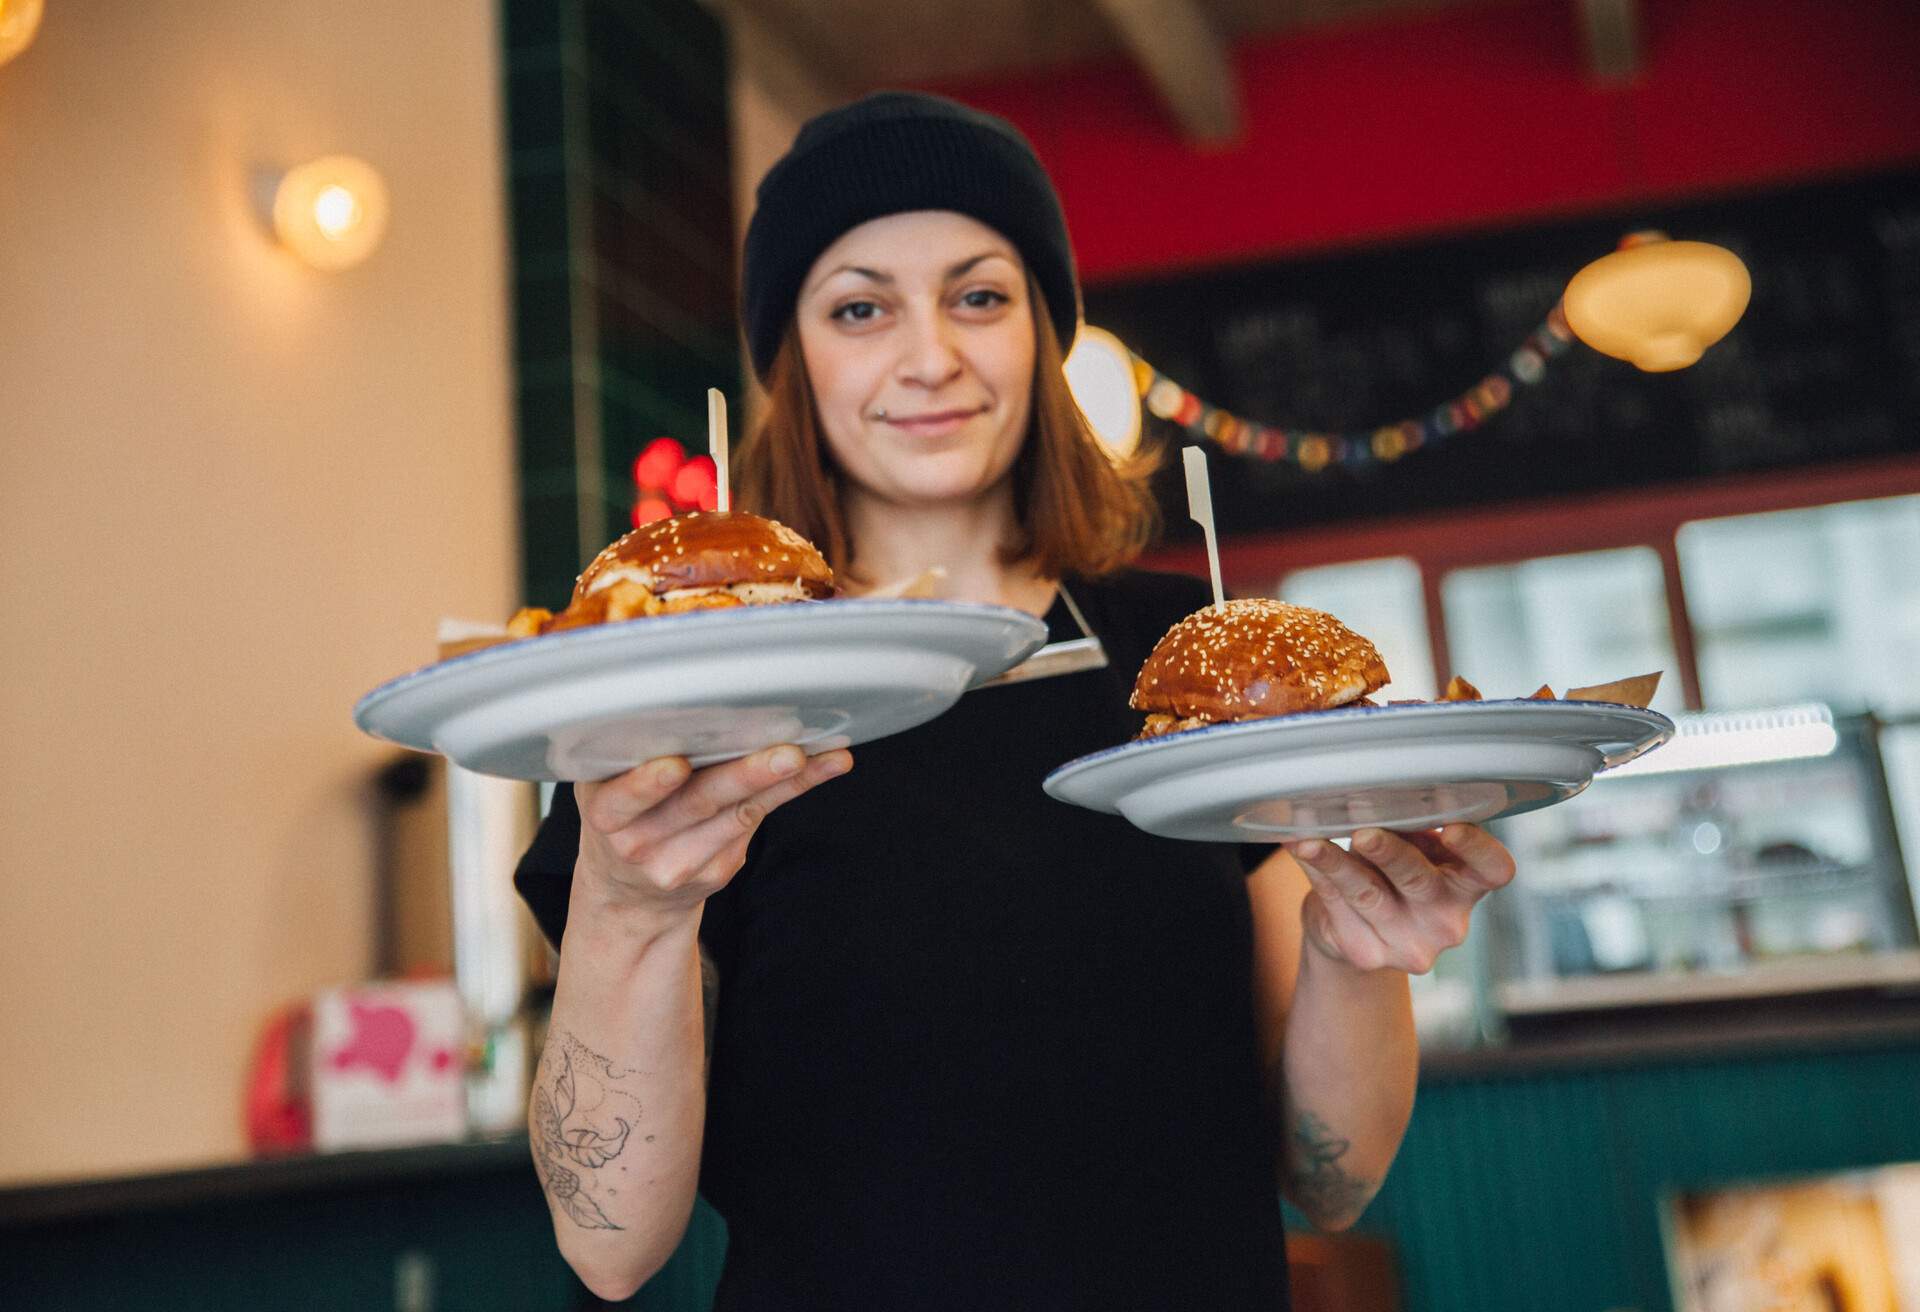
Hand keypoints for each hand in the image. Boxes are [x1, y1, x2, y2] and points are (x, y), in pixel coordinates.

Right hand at [574, 744, 852, 919]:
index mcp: (605, 813)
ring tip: (822, 754)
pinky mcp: (718, 871)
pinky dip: (793, 789)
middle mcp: (639, 844)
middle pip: (696, 804)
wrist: (630, 893)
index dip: (646, 785)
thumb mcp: (604, 785)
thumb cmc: (623, 813)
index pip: (621, 800)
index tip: (676, 765)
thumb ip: (630, 751)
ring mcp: (680, 863)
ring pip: (738, 814)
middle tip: (787, 753)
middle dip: (744, 776)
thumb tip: (682, 686)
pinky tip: (824, 766)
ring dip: (786, 781)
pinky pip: (759, 821)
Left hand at [1284, 825, 1515, 974]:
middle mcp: (1445, 921)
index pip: (1493, 870)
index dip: (1477, 849)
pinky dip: (1316, 873)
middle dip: (1390, 853)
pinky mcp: (1366, 953)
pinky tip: (1300, 850)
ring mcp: (1407, 943)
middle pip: (1420, 881)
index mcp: (1469, 886)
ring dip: (1337, 863)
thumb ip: (1412, 827)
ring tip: (1311, 842)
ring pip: (1368, 895)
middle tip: (1365, 833)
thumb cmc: (1394, 872)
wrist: (1357, 928)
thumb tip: (1382, 791)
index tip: (1452, 826)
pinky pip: (1336, 904)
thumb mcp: (1415, 848)